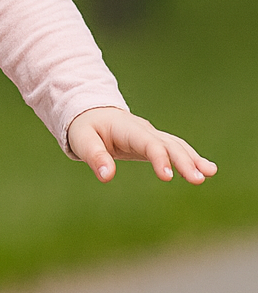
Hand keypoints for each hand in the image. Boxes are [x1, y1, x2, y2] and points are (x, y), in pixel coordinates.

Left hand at [67, 107, 216, 184]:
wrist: (91, 113)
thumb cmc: (85, 128)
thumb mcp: (82, 141)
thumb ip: (95, 157)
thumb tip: (107, 176)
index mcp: (128, 129)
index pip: (148, 143)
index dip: (159, 158)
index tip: (168, 177)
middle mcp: (144, 130)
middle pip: (169, 144)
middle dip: (185, 161)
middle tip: (198, 179)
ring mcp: (151, 135)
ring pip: (177, 145)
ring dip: (193, 159)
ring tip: (210, 173)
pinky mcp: (153, 142)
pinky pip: (175, 148)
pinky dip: (191, 157)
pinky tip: (206, 170)